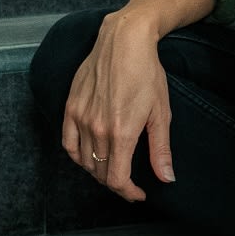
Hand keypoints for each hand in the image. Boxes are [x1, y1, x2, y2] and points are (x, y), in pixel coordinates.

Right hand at [59, 10, 176, 200]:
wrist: (124, 41)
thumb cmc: (147, 73)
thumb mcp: (161, 113)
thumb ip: (161, 149)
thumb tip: (166, 179)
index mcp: (121, 133)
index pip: (117, 179)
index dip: (128, 193)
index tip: (138, 194)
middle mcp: (97, 129)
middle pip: (100, 173)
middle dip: (116, 183)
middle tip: (130, 182)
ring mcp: (80, 118)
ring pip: (84, 161)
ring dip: (98, 171)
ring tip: (113, 169)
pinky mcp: (70, 107)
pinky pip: (68, 144)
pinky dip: (78, 156)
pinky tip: (89, 156)